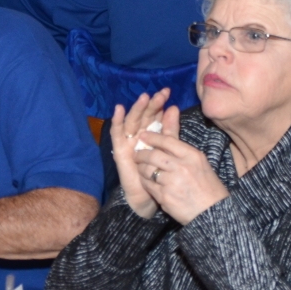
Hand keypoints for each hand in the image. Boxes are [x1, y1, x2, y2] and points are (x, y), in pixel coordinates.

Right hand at [110, 90, 174, 219]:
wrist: (148, 197)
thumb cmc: (158, 172)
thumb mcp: (167, 148)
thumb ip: (170, 130)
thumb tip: (174, 107)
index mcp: (150, 134)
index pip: (154, 115)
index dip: (159, 104)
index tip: (167, 92)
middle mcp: (138, 136)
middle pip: (144, 116)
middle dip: (151, 104)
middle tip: (161, 93)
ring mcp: (128, 142)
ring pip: (132, 122)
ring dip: (137, 109)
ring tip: (144, 97)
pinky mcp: (119, 151)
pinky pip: (117, 134)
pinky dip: (117, 121)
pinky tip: (119, 109)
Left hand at [131, 107, 229, 225]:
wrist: (211, 211)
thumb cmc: (207, 186)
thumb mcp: (200, 163)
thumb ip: (183, 151)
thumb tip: (165, 140)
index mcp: (192, 155)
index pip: (168, 141)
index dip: (153, 136)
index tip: (143, 135)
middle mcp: (181, 167)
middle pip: (153, 155)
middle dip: (141, 153)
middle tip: (137, 154)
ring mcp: (172, 182)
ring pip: (147, 170)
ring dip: (140, 168)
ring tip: (140, 167)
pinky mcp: (164, 197)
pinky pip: (148, 185)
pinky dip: (144, 181)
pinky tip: (145, 180)